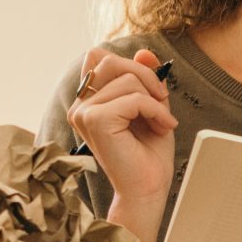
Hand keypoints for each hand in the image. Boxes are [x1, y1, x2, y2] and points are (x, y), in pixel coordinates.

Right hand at [68, 47, 177, 220]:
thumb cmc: (148, 154)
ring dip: (154, 99)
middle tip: (162, 102)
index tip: (152, 92)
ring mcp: (83, 112)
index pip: (99, 57)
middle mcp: (79, 105)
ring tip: (160, 122)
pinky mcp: (95, 120)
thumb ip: (145, 78)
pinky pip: (134, 98)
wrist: (147, 189)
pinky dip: (155, 110)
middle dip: (145, 76)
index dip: (130, 65)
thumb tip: (144, 51)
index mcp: (87, 101)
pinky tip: (161, 127)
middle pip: (110, 60)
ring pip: (127, 79)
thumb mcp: (151, 106)